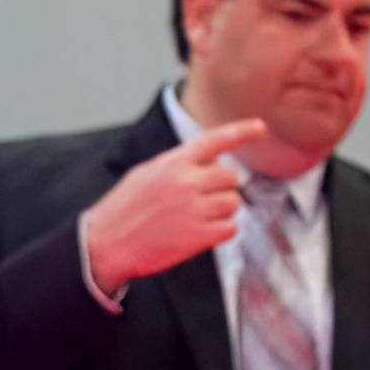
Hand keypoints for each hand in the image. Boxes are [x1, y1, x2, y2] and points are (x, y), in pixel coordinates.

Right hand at [79, 118, 267, 295]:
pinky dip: (222, 230)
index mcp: (173, 163)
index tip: (262, 128)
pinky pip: (232, 228)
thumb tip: (208, 161)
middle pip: (231, 176)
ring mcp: (195, 209)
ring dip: (222, 210)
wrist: (108, 241)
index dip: (241, 132)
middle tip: (202, 198)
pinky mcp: (201, 236)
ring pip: (234, 203)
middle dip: (222, 187)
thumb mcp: (147, 173)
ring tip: (196, 216)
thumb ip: (179, 165)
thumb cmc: (126, 207)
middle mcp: (186, 182)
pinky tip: (200, 232)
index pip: (214, 140)